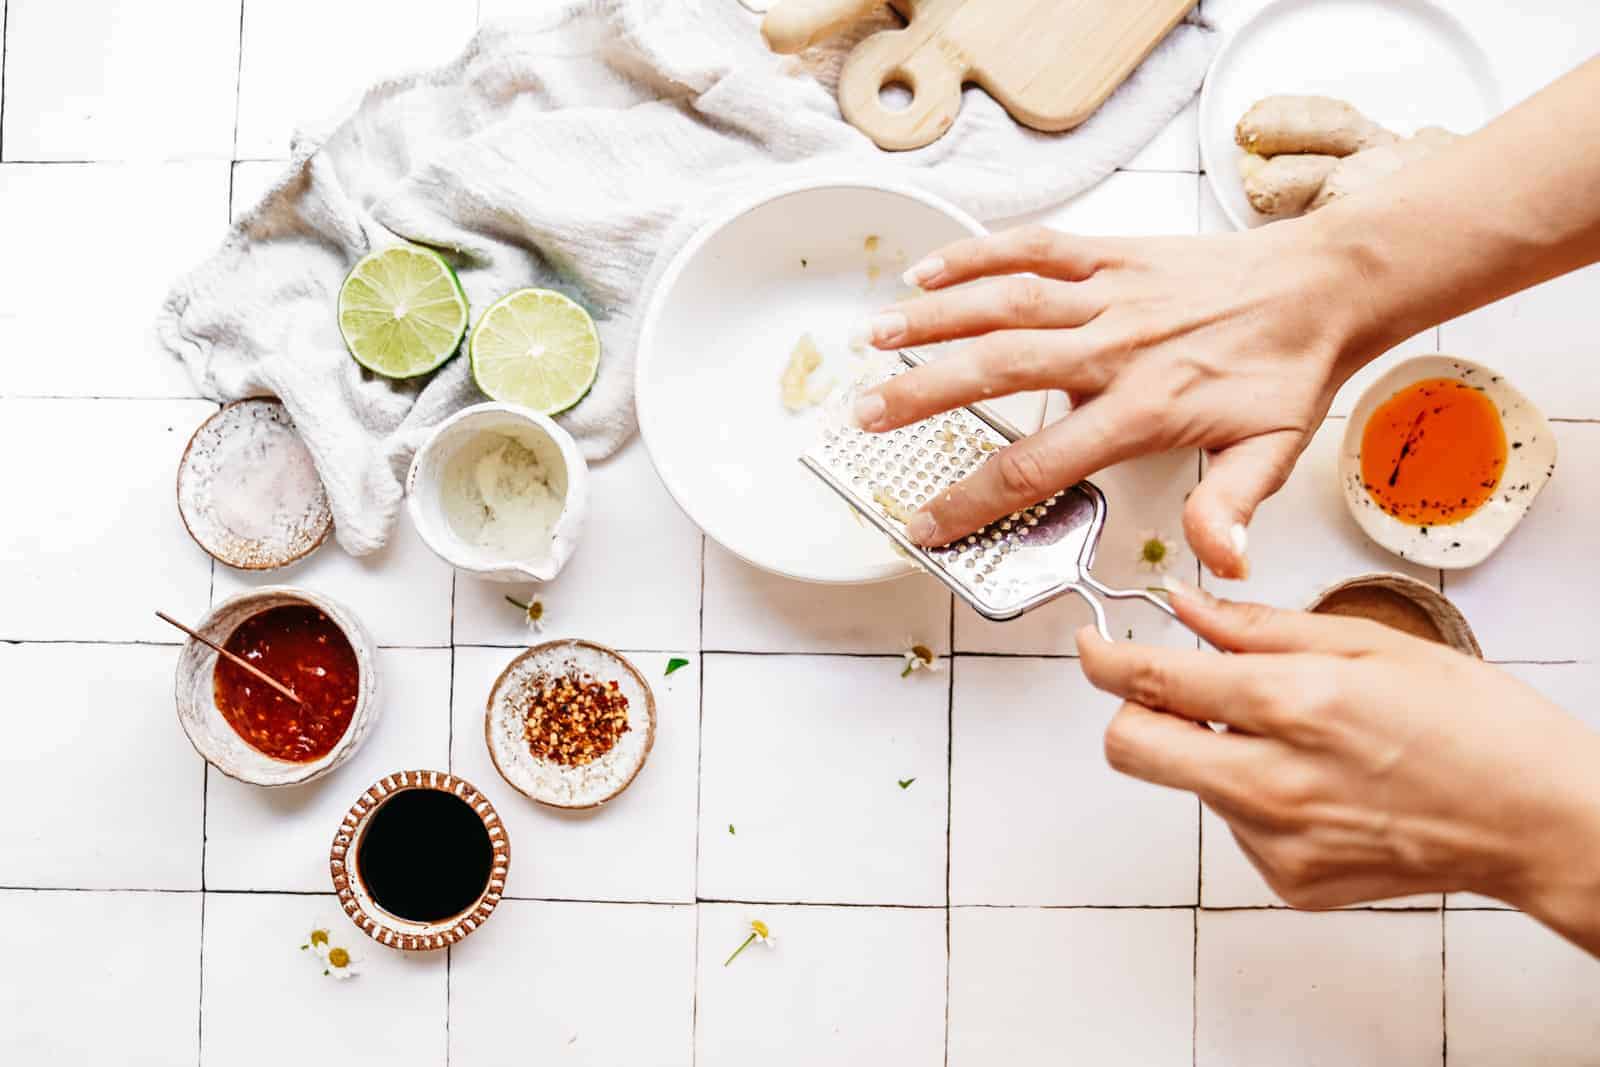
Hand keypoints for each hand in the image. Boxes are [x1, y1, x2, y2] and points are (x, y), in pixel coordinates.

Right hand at [853, 221, 1380, 577]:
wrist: (1324, 285)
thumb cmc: (1288, 371)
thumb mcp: (1272, 454)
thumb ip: (1230, 507)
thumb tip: (1219, 563)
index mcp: (1144, 408)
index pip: (1040, 464)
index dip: (975, 500)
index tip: (927, 524)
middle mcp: (1115, 347)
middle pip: (1000, 372)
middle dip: (925, 396)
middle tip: (867, 417)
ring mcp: (1109, 294)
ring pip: (1004, 303)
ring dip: (933, 320)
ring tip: (874, 340)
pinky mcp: (1111, 253)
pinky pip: (1033, 247)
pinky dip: (977, 253)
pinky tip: (927, 270)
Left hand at [1077, 580, 1599, 954]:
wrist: (1540, 823)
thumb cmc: (1479, 729)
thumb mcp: (1371, 644)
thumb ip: (1259, 627)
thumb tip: (1186, 608)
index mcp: (1294, 705)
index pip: (1151, 680)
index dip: (1103, 657)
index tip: (1093, 645)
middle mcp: (1273, 781)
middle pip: (1130, 749)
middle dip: (1131, 712)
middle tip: (1170, 690)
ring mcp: (1277, 841)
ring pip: (1187, 783)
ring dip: (1209, 750)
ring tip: (1295, 738)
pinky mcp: (1288, 882)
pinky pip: (1231, 825)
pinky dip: (1251, 795)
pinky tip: (1317, 782)